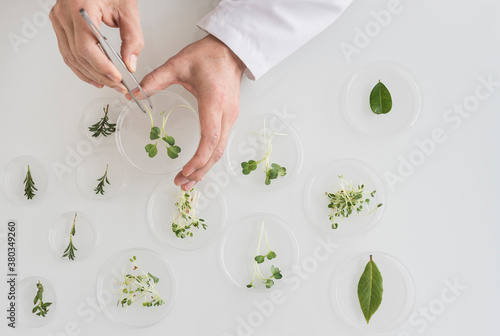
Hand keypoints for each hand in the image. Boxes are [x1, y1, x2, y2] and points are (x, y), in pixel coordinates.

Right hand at [49, 0, 143, 91]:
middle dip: (100, 75)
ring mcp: (58, 19)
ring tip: (108, 84)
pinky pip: (67, 52)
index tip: (117, 78)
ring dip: (89, 75)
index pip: (86, 46)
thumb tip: (130, 63)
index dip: (102, 67)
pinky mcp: (59, 24)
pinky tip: (94, 76)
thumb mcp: (127, 9)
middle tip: (118, 85)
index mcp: (81, 8)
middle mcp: (64, 14)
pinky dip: (80, 67)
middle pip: (78, 55)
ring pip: (70, 57)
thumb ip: (133, 38)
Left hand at [128, 34, 244, 190]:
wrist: (231, 50)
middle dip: (199, 171)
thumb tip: (134, 94)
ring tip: (188, 181)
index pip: (209, 139)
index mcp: (213, 102)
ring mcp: (231, 117)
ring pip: (220, 150)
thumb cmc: (209, 55)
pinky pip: (221, 143)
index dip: (198, 159)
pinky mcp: (230, 117)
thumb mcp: (178, 64)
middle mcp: (226, 114)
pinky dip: (210, 157)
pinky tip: (199, 165)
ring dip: (205, 168)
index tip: (184, 171)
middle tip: (181, 183)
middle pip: (216, 151)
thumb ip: (155, 80)